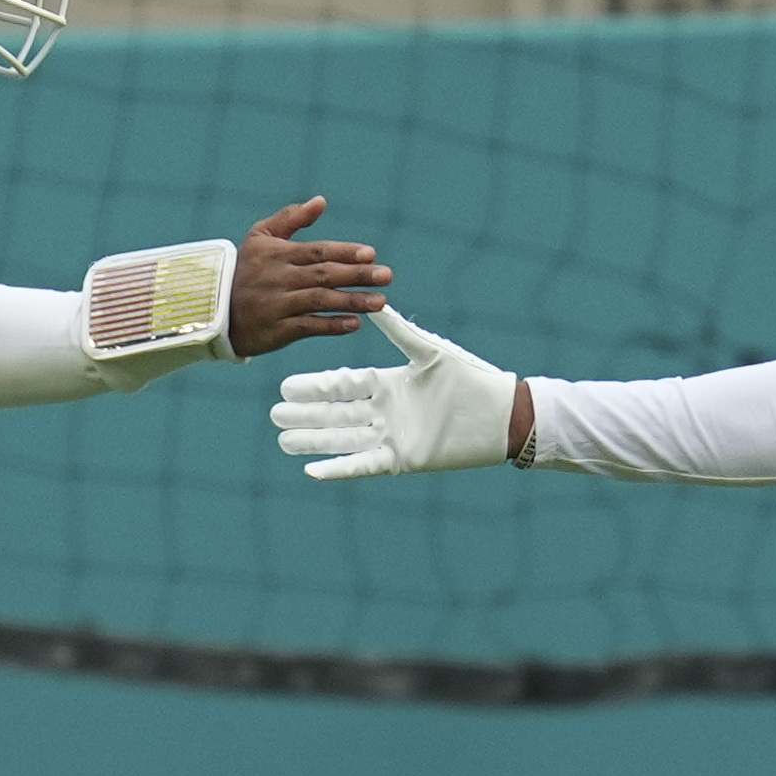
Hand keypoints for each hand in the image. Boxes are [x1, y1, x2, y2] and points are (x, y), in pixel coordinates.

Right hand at [226, 197, 389, 359]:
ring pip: (320, 300)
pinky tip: (354, 324)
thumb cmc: (244, 270)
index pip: (317, 251)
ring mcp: (278, 304)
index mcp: (278, 253)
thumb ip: (291, 218)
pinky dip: (331, 325)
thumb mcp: (260, 237)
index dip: (345, 252)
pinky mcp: (277, 330)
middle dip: (357, 275)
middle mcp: (279, 278)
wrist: (213, 308)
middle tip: (386, 276)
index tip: (371, 254)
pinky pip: (308, 327)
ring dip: (351, 301)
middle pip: (324, 274)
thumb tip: (321, 201)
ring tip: (380, 301)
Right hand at [272, 310, 519, 478]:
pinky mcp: (403, 458)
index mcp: (388, 383)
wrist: (501, 414)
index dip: (314, 387)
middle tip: (273, 416)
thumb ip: (401, 332)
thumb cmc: (472, 378)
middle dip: (305, 415)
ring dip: (314, 441)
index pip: (341, 385)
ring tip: (283, 441)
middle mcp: (384, 411)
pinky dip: (339, 468)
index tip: (285, 385)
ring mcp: (391, 436)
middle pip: (335, 413)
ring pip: (343, 439)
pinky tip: (313, 470)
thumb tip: (377, 304)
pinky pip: (363, 464)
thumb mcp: (430, 353)